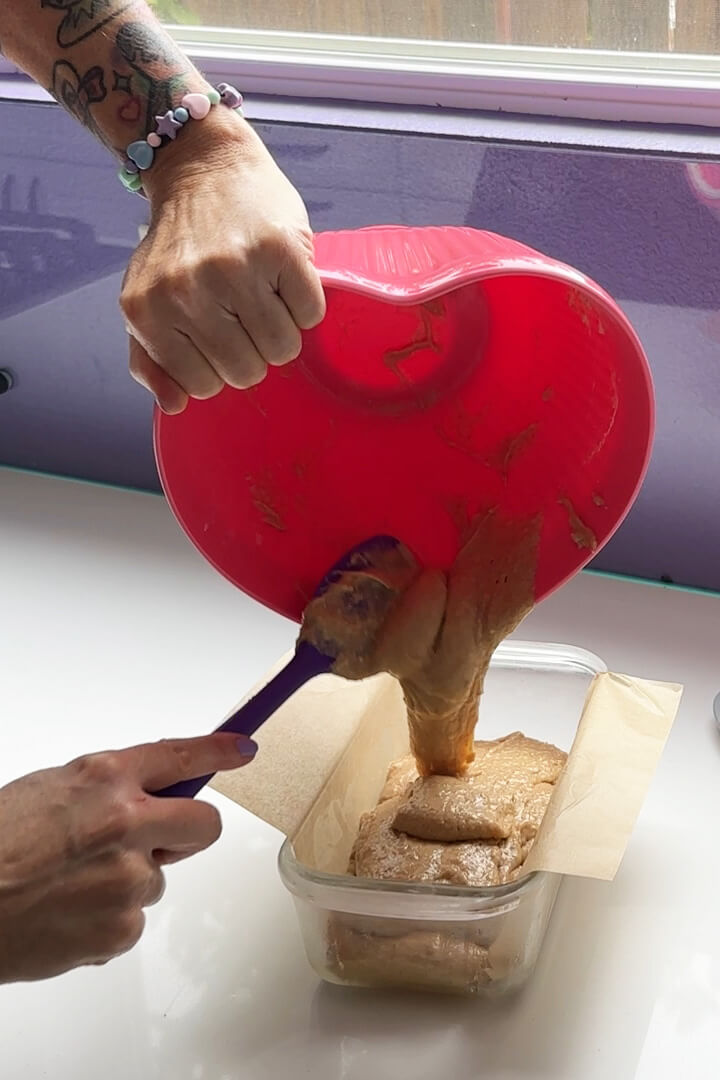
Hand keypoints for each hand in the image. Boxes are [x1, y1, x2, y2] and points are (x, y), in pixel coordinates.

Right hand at [0, 733, 255, 982]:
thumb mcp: (50, 790)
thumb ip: (106, 790)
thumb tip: (145, 798)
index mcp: (105, 777)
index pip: (179, 755)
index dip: (218, 750)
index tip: (243, 748)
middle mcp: (127, 822)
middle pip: (205, 825)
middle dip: (189, 832)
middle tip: (157, 841)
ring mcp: (129, 879)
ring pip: (158, 879)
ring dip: (128, 881)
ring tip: (70, 886)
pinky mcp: (122, 929)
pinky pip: (134, 920)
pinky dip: (108, 920)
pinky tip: (67, 914)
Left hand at [120, 110, 325, 412]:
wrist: (204, 166)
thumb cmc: (179, 243)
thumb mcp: (147, 299)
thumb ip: (150, 358)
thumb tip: (175, 405)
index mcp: (148, 312)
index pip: (204, 387)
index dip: (219, 366)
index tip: (216, 333)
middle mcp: (187, 291)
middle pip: (247, 372)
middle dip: (252, 351)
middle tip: (243, 313)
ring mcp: (236, 269)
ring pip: (283, 349)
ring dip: (281, 330)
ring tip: (264, 295)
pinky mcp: (281, 250)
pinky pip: (310, 315)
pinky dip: (304, 304)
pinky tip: (282, 277)